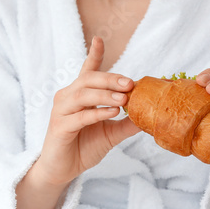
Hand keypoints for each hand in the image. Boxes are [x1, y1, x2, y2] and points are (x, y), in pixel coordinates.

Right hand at [33, 36, 140, 186]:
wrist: (63, 170)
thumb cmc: (83, 147)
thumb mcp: (110, 133)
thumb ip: (127, 123)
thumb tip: (150, 116)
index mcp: (79, 96)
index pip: (87, 70)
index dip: (93, 54)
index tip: (99, 39)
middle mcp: (67, 98)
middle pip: (88, 80)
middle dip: (110, 78)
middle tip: (130, 83)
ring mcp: (61, 111)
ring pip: (84, 95)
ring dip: (105, 94)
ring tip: (124, 98)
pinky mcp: (59, 126)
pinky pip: (80, 115)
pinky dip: (97, 112)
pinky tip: (112, 112)